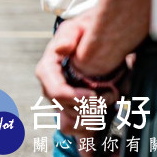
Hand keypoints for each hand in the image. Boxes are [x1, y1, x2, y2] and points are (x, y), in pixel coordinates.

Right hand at [35, 16, 104, 136]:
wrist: (91, 37)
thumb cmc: (83, 31)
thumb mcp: (75, 28)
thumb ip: (67, 38)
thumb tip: (60, 51)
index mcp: (47, 69)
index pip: (55, 91)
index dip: (74, 97)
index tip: (94, 95)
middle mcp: (50, 87)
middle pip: (64, 110)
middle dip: (88, 108)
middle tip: (109, 96)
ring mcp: (60, 100)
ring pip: (69, 123)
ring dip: (90, 119)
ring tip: (109, 103)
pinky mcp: (71, 109)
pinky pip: (75, 128)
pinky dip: (90, 129)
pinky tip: (105, 120)